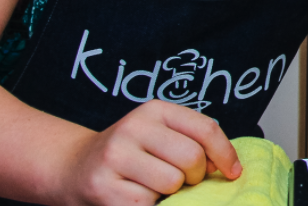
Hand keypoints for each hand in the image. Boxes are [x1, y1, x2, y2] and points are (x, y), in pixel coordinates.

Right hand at [59, 100, 239, 205]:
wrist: (74, 168)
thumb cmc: (130, 154)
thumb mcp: (160, 135)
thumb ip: (193, 142)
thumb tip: (227, 167)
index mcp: (154, 110)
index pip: (206, 129)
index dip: (226, 154)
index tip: (233, 172)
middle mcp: (133, 128)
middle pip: (191, 158)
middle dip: (194, 176)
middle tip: (181, 180)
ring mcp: (115, 157)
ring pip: (172, 183)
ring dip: (170, 193)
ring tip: (153, 186)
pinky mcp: (104, 188)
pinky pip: (148, 203)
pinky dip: (150, 204)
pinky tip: (136, 197)